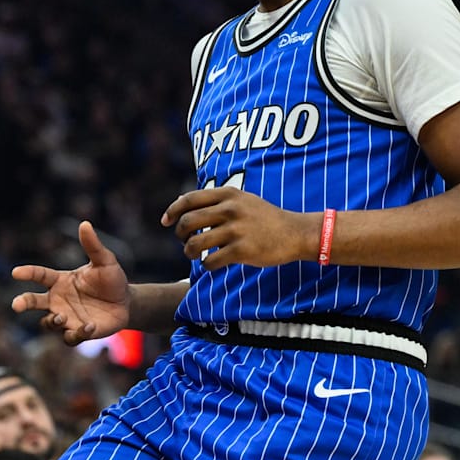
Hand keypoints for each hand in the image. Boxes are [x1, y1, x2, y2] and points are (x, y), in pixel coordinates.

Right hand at [11, 221, 130, 344]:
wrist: (126, 303)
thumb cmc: (112, 280)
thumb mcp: (105, 261)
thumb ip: (92, 246)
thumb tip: (85, 224)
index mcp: (60, 281)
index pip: (39, 275)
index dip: (28, 273)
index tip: (15, 272)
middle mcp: (58, 300)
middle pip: (33, 302)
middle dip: (23, 303)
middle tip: (16, 304)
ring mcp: (67, 318)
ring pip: (48, 323)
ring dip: (51, 321)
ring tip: (60, 316)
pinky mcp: (78, 332)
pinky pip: (69, 337)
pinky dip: (76, 333)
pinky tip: (89, 325)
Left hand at [161, 187, 314, 269]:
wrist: (294, 233)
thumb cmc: (264, 218)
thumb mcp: (242, 199)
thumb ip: (215, 200)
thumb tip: (180, 203)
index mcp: (228, 194)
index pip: (189, 199)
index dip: (172, 211)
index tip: (165, 222)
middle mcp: (231, 209)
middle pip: (188, 222)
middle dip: (180, 234)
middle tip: (184, 241)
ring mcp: (236, 230)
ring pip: (195, 243)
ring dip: (189, 252)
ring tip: (194, 254)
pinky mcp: (242, 251)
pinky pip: (210, 261)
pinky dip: (206, 265)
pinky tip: (211, 264)